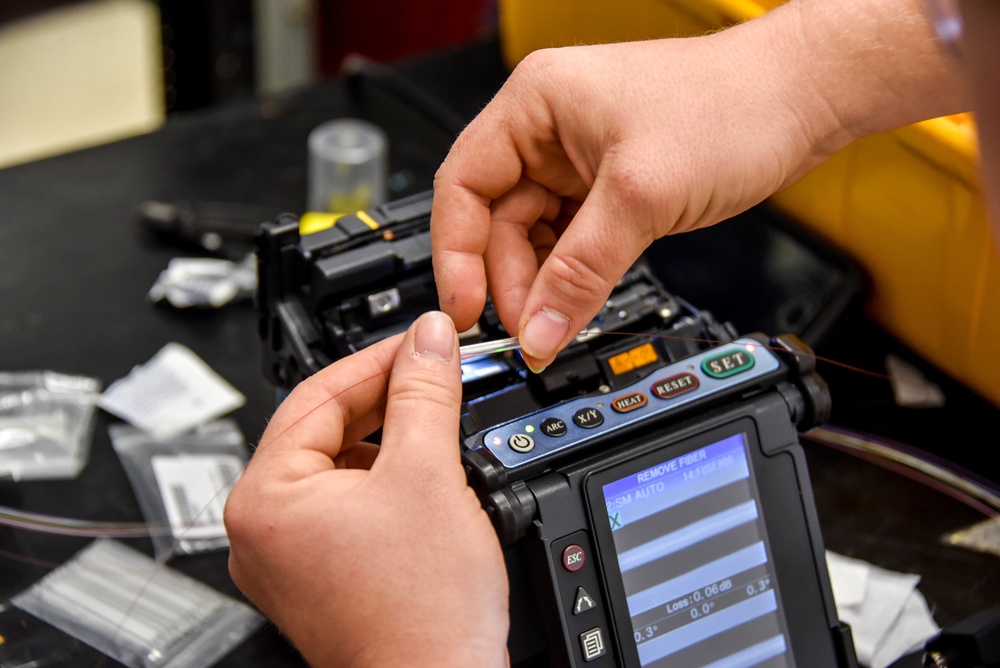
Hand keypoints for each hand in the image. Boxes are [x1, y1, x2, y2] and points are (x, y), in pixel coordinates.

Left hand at [225, 312, 509, 667]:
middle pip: (323, 430)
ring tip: (436, 420)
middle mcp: (261, 530)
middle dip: (385, 399)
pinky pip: (344, 504)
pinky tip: (424, 473)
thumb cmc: (420, 612)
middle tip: (435, 373)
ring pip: (338, 467)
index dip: (378, 359)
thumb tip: (429, 339)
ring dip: (388, 438)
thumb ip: (425, 392)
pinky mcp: (317, 575)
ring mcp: (286, 558)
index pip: (317, 395)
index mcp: (264, 499)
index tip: (421, 340)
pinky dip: (384, 480)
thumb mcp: (428, 473)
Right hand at [430, 0, 963, 371]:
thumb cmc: (730, 104)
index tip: (466, 309)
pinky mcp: (607, 186)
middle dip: (510, 279)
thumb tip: (539, 329)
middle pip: (496, 220)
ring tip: (557, 321)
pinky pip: (571, 240)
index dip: (457, 253)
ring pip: (534, 236)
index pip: (464, 185)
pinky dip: (572, 273)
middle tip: (530, 329)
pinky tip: (579, 300)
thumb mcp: (641, 194)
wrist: (800, 100)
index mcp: (534, 104)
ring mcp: (576, 159)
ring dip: (543, 283)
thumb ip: (582, 270)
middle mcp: (547, 130)